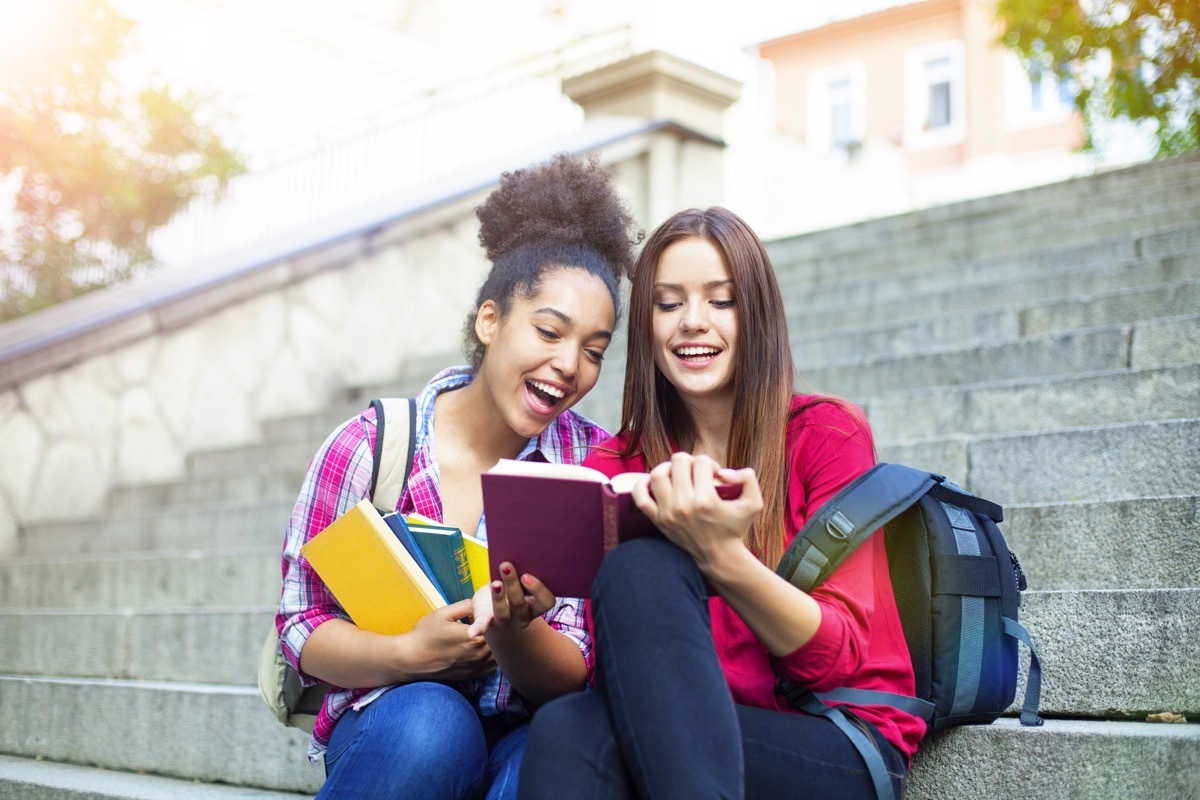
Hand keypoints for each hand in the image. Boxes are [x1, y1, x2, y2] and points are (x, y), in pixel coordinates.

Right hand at [407, 599, 495, 680]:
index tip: (497, 611)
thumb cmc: (425, 635)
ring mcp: (477, 667)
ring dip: (498, 645)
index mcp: (475, 636)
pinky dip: (492, 658)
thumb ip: (466, 605)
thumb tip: (481, 602)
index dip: (500, 617)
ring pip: (498, 655)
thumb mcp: (443, 613)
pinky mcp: (473, 676)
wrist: (411, 660)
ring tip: (490, 635)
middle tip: (495, 621)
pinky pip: (492, 667)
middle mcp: (480, 654)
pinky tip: (484, 649)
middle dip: (500, 631)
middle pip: (501, 641)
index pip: (499, 625)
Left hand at [467, 561, 556, 637]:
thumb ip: (524, 569)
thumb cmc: (512, 588)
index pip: (546, 601)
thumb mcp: (520, 581)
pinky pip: (484, 626)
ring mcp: (506, 622)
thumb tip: (523, 543)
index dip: (539, 590)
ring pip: (503, 613)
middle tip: (506, 566)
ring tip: (494, 583)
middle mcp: (523, 616)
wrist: (497, 611)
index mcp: (536, 606)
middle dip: (513, 585)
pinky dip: (478, 629)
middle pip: (520, 604)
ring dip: (498, 598)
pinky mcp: (488, 622)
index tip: (526, 575)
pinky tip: (472, 633)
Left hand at [631, 452, 763, 569]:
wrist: (719, 557)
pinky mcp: (658, 520)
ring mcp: (668, 513)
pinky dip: (642, 486)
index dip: (710, 463)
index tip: (714, 475)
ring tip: (677, 474)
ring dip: (667, 468)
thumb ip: (748, 479)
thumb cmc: (735, 528)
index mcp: (706, 500)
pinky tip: (652, 483)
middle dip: (689, 462)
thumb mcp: (753, 503)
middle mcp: (685, 505)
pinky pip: (640, 497)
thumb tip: (724, 471)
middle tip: (695, 473)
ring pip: (658, 475)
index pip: (701, 462)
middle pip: (678, 463)